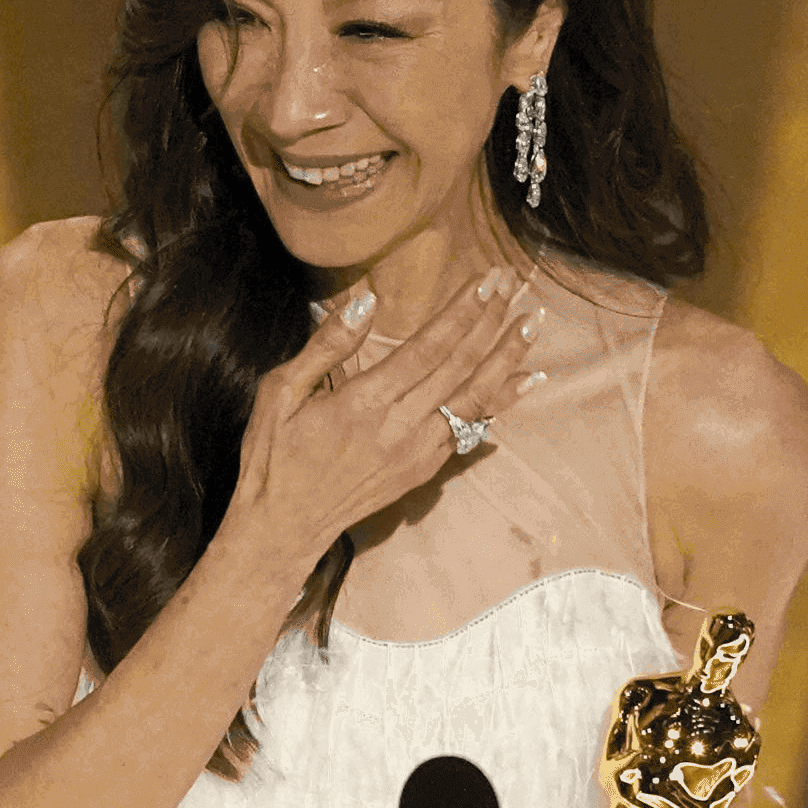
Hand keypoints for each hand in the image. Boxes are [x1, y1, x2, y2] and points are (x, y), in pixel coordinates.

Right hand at [226, 267, 544, 564]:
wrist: (283, 527)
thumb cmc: (274, 455)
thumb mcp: (281, 392)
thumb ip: (327, 346)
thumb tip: (366, 301)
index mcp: (364, 402)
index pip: (428, 347)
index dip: (462, 312)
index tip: (487, 280)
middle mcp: (399, 427)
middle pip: (460, 367)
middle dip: (491, 323)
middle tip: (516, 286)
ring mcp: (417, 452)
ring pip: (475, 398)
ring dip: (507, 359)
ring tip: (532, 324)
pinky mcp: (423, 469)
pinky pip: (470, 428)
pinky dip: (500, 401)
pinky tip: (522, 379)